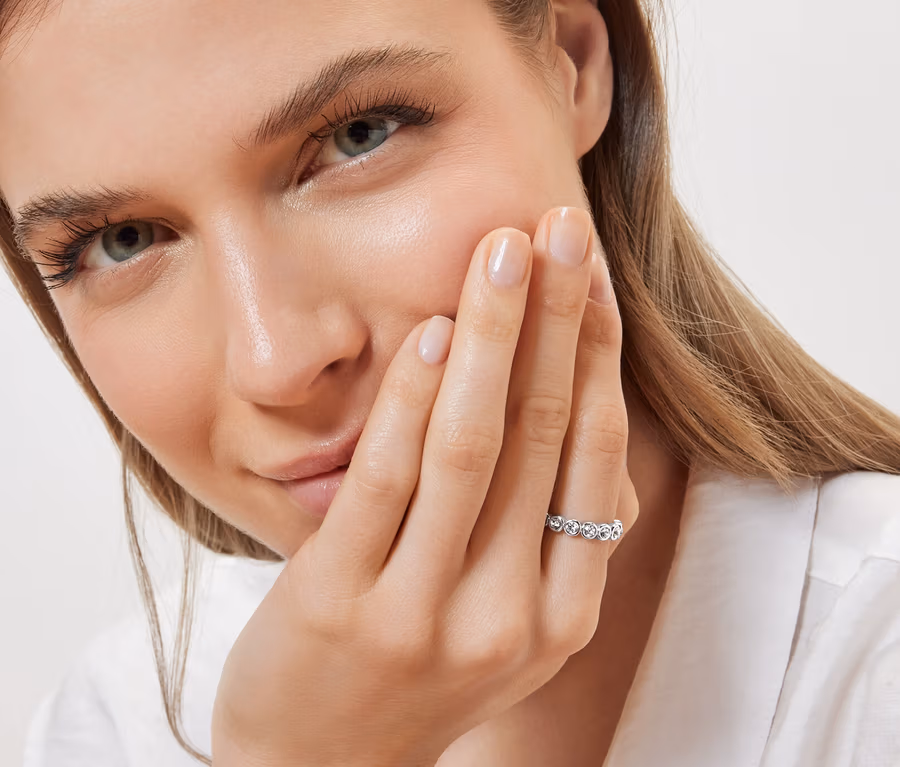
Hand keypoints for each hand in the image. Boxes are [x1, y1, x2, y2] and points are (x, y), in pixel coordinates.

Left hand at [210, 206, 637, 766]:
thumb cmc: (419, 668)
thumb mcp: (507, 621)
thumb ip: (544, 533)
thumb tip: (579, 409)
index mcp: (562, 614)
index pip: (592, 457)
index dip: (597, 355)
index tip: (595, 275)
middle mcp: (509, 616)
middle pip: (544, 436)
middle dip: (557, 320)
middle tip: (562, 228)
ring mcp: (424, 614)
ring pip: (475, 449)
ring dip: (495, 338)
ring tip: (504, 251)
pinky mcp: (341, 606)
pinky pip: (387, 484)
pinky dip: (413, 401)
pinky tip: (435, 334)